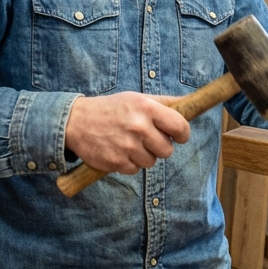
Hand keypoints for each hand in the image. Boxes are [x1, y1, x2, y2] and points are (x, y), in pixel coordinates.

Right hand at [65, 92, 189, 174]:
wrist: (76, 121)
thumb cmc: (112, 108)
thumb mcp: (137, 98)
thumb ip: (165, 102)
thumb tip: (191, 102)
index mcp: (147, 108)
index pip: (180, 126)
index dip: (182, 134)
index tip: (178, 136)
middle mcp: (139, 127)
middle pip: (167, 150)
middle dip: (160, 147)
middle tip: (147, 139)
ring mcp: (127, 146)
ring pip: (151, 162)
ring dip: (144, 156)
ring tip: (129, 143)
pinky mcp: (116, 162)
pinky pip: (135, 170)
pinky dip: (129, 164)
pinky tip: (119, 151)